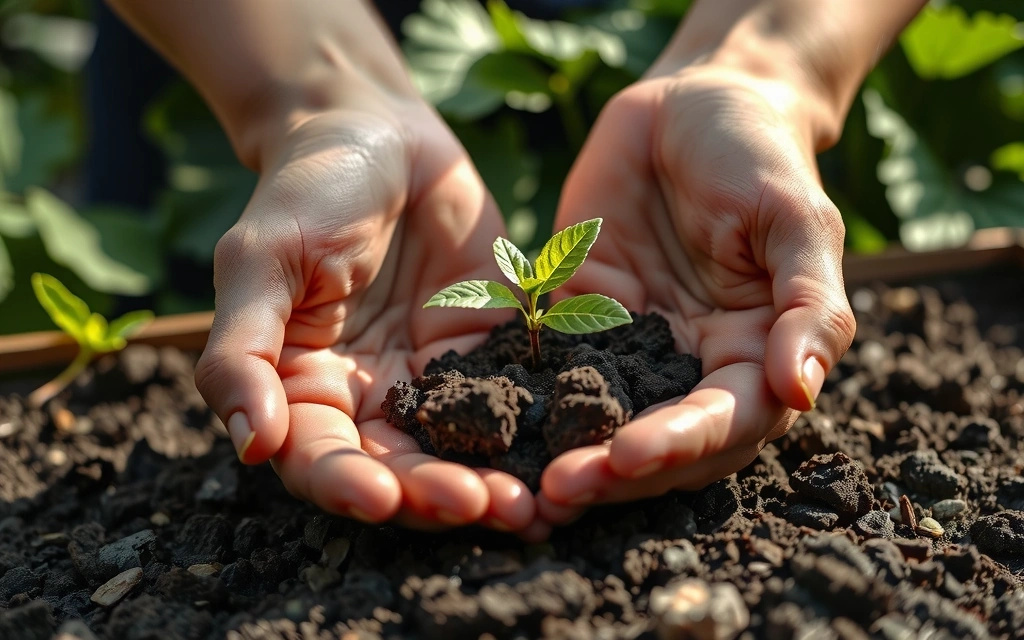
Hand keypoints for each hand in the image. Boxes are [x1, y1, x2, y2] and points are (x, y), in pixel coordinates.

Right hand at [193, 105, 540, 535]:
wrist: (382, 135)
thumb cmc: (306, 189)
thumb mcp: (261, 259)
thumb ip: (242, 349)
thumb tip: (252, 445)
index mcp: (301, 389)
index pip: (318, 460)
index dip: (346, 487)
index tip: (382, 497)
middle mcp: (365, 401)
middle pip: (397, 473)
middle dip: (435, 497)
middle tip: (483, 507)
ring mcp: (430, 383)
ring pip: (458, 452)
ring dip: (490, 484)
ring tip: (529, 506)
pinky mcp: (484, 356)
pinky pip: (509, 404)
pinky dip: (533, 435)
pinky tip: (565, 455)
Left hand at [537, 64, 855, 515]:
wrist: (690, 103)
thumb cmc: (758, 154)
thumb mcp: (797, 219)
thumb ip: (808, 304)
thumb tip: (800, 389)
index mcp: (754, 354)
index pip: (724, 422)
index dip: (680, 445)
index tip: (628, 457)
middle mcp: (692, 365)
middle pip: (659, 442)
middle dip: (614, 472)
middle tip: (559, 491)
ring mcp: (632, 347)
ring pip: (602, 420)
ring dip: (568, 452)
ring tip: (523, 484)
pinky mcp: (578, 321)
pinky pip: (552, 369)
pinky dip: (527, 400)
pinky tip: (486, 419)